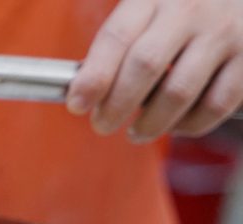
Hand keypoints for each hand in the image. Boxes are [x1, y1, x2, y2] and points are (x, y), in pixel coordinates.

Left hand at [67, 0, 242, 142]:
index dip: (93, 77)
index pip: (116, 37)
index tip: (77, 105)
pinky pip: (216, 104)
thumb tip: (85, 90)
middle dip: (116, 105)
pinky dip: (191, 125)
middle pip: (144, 66)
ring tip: (136, 132)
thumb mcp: (149, 6)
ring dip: (150, 123)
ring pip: (178, 91)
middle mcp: (190, 10)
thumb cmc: (184, 7)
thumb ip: (120, 40)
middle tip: (102, 125)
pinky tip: (176, 126)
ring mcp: (224, 33)